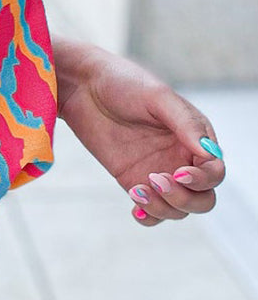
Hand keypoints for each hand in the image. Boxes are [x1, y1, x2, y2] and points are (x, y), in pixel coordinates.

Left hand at [55, 43, 225, 227]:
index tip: (178, 172)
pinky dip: (149, 216)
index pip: (214, 172)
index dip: (202, 179)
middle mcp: (182, 158)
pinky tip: (136, 206)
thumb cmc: (124, 83)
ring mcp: (159, 172)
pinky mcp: (134, 181)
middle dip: (185, 199)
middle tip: (156, 180)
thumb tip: (208, 153)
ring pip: (178, 210)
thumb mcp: (158, 97)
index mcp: (196, 137)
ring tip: (137, 189)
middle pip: (203, 198)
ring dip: (163, 208)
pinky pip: (152, 211)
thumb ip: (186, 123)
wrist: (84, 87)